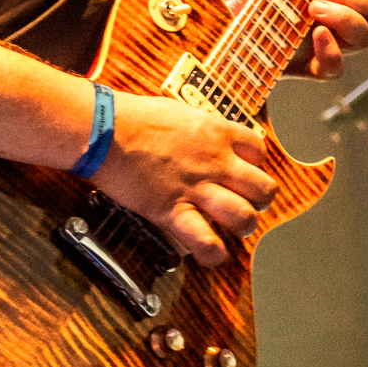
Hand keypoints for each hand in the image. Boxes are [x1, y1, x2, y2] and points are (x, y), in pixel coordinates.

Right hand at [91, 92, 275, 265]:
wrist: (104, 129)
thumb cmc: (132, 117)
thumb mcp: (177, 112)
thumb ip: (196, 129)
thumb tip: (198, 137)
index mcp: (216, 132)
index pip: (258, 150)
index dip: (255, 164)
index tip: (243, 171)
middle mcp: (214, 161)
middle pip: (263, 188)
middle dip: (260, 200)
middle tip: (247, 203)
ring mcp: (197, 188)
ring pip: (244, 217)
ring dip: (242, 226)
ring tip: (233, 228)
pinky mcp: (173, 210)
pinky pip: (204, 240)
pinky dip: (213, 253)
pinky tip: (212, 254)